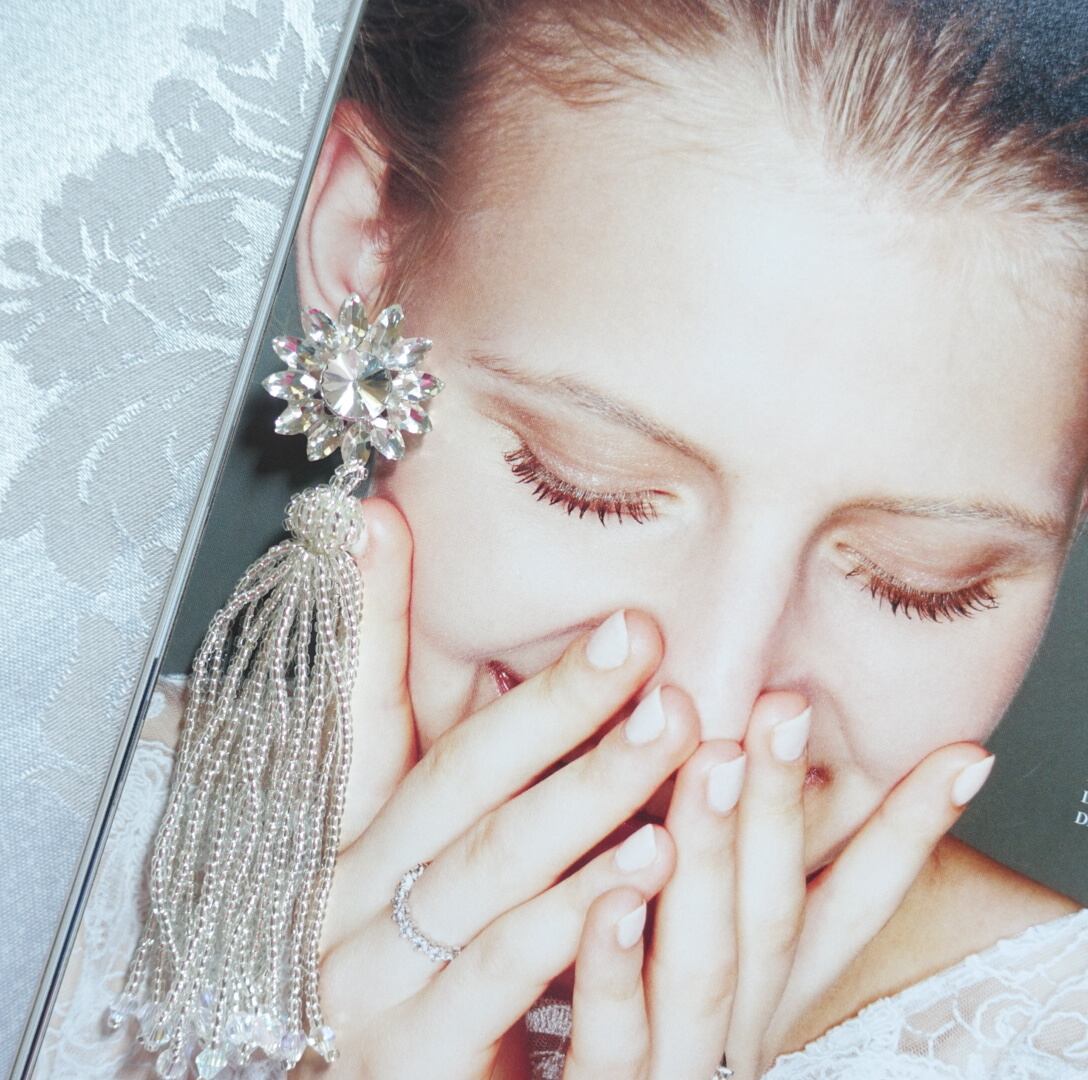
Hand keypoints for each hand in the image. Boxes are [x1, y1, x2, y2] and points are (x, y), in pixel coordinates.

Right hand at [295, 499, 699, 1078]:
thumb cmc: (421, 961)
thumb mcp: (424, 848)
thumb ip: (440, 742)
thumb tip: (435, 588)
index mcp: (354, 835)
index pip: (367, 711)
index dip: (379, 620)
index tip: (398, 530)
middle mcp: (349, 893)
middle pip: (459, 780)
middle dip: (552, 707)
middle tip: (640, 640)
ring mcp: (372, 975)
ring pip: (492, 865)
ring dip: (588, 793)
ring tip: (675, 731)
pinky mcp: (411, 1053)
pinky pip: (500, 971)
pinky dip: (575, 919)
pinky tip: (648, 867)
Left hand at [560, 691, 994, 1079]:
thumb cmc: (637, 1020)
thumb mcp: (695, 947)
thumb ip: (721, 872)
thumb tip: (742, 754)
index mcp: (768, 988)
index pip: (854, 906)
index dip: (908, 835)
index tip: (962, 757)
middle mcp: (739, 1025)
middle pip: (775, 914)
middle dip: (781, 806)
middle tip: (782, 706)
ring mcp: (676, 1064)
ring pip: (706, 964)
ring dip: (710, 858)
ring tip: (714, 763)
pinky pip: (614, 1036)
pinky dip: (616, 967)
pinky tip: (612, 899)